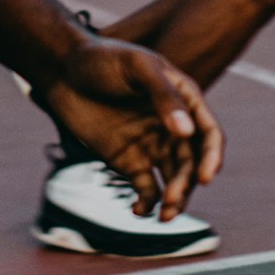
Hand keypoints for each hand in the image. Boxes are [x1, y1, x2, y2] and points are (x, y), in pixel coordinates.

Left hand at [37, 29, 224, 218]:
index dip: (212, 157)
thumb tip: (186, 132)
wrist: (63, 70)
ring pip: (174, 180)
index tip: (205, 178)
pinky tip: (139, 210)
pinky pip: (147, 189)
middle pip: (192, 163)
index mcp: (183, 100)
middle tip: (172, 200)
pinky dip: (148, 203)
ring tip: (163, 215)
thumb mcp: (137, 66)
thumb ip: (163, 95)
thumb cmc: (102, 58)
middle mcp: (172, 126)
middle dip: (187, 185)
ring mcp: (151, 145)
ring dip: (175, 200)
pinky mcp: (129, 161)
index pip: (209, 133)